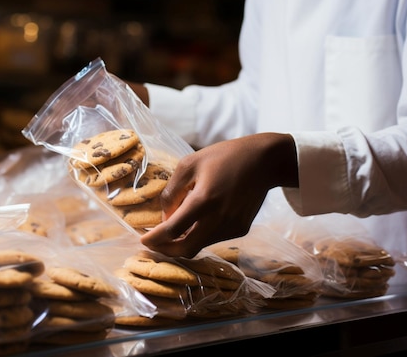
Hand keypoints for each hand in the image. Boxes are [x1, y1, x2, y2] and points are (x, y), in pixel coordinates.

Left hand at [140, 133, 297, 257]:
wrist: (263, 161)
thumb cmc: (223, 156)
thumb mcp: (190, 164)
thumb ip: (172, 191)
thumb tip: (164, 216)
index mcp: (203, 200)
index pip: (172, 230)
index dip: (154, 239)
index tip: (142, 240)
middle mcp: (218, 219)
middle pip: (185, 250)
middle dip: (165, 250)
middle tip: (153, 243)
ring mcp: (231, 227)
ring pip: (200, 246)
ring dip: (183, 242)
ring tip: (174, 226)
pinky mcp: (240, 230)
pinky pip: (213, 238)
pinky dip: (200, 235)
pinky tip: (197, 220)